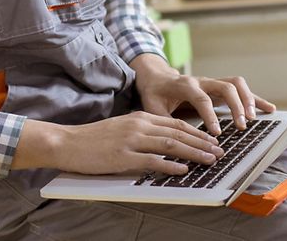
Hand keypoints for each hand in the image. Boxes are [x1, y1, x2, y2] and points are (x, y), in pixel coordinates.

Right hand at [15, 112, 223, 174]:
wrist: (67, 142)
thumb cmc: (93, 139)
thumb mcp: (121, 128)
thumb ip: (142, 132)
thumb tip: (163, 143)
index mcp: (140, 117)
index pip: (176, 123)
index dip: (198, 132)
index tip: (212, 140)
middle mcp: (139, 125)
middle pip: (179, 132)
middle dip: (203, 142)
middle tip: (219, 151)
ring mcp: (132, 140)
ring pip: (171, 144)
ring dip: (194, 153)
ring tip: (210, 159)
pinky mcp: (123, 156)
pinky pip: (152, 160)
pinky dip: (170, 165)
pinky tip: (183, 170)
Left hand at [129, 54, 276, 134]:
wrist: (158, 76)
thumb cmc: (155, 93)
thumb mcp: (152, 106)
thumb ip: (163, 121)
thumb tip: (171, 141)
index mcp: (185, 85)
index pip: (202, 99)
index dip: (210, 115)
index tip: (216, 133)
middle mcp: (202, 81)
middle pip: (226, 87)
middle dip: (236, 106)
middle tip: (241, 125)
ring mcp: (213, 82)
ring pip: (236, 84)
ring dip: (248, 100)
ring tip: (253, 118)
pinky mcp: (220, 87)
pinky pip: (241, 90)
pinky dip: (255, 99)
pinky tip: (268, 109)